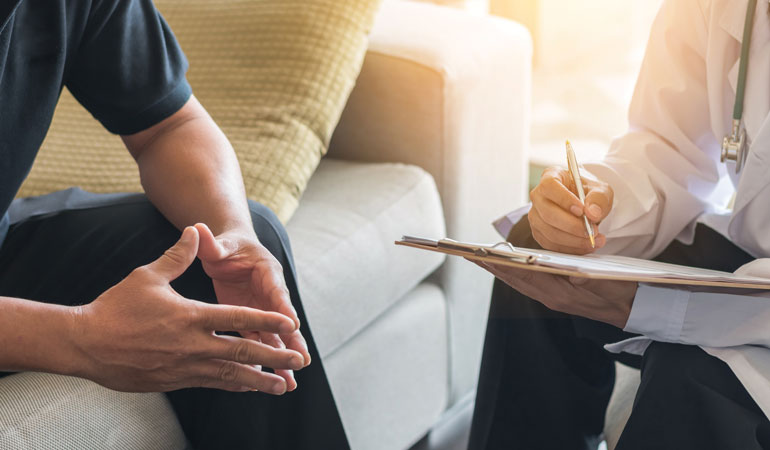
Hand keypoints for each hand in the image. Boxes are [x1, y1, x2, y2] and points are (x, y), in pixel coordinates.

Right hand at [71, 227, 304, 393]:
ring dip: (260, 381)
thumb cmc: (116, 307)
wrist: (85, 344)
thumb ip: (178, 256)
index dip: (268, 322)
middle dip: (275, 357)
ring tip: (283, 386)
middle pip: (243, 352)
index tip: (291, 326)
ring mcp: (185, 366)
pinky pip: (212, 384)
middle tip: (299, 361)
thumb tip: (194, 231)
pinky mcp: (175, 381)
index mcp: (192, 317)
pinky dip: (234, 385)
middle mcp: (194, 344)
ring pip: (231, 375)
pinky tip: (247, 387)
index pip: (239, 319)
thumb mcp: (148, 276)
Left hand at [194, 223, 308, 391]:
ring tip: (290, 383)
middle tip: (301, 362)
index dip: (284, 308)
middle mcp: (270, 293)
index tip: (292, 325)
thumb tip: (198, 229)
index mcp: (266, 271)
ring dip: (282, 359)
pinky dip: (265, 361)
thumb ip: (212, 243)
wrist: (230, 250)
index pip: (277, 291)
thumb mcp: (220, 244)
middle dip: (292, 342)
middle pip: (283, 320)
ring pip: (275, 337)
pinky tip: (268, 381)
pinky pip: (260, 342)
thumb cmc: (226, 245)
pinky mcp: (251, 321)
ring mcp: (262, 309)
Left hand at [477, 261, 636, 327]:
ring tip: (481, 258)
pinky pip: (529, 284)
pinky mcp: (557, 297)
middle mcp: (550, 298)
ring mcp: (552, 299)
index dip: (499, 263)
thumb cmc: (619, 290)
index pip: (521, 275)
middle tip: (469, 254)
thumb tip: (550, 263)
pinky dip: (516, 274)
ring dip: (500, 269)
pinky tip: (509, 266)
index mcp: (557, 294)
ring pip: (519, 282)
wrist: (634, 308)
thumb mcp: (598, 278)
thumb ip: (574, 272)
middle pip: (514, 279)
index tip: (479, 254)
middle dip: (492, 266)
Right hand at [528, 167, 613, 253]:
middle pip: (547, 213)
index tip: (582, 211)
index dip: (564, 199)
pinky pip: (551, 244)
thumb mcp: (601, 190)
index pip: (549, 186)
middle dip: (572, 226)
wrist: (585, 206)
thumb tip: (592, 213)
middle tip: (592, 231)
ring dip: (574, 240)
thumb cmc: (589, 194)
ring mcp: (536, 215)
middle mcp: (538, 195)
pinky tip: (585, 245)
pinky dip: (570, 248)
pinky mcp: (539, 232)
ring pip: (549, 232)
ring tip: (594, 240)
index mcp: (551, 176)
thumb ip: (599, 199)